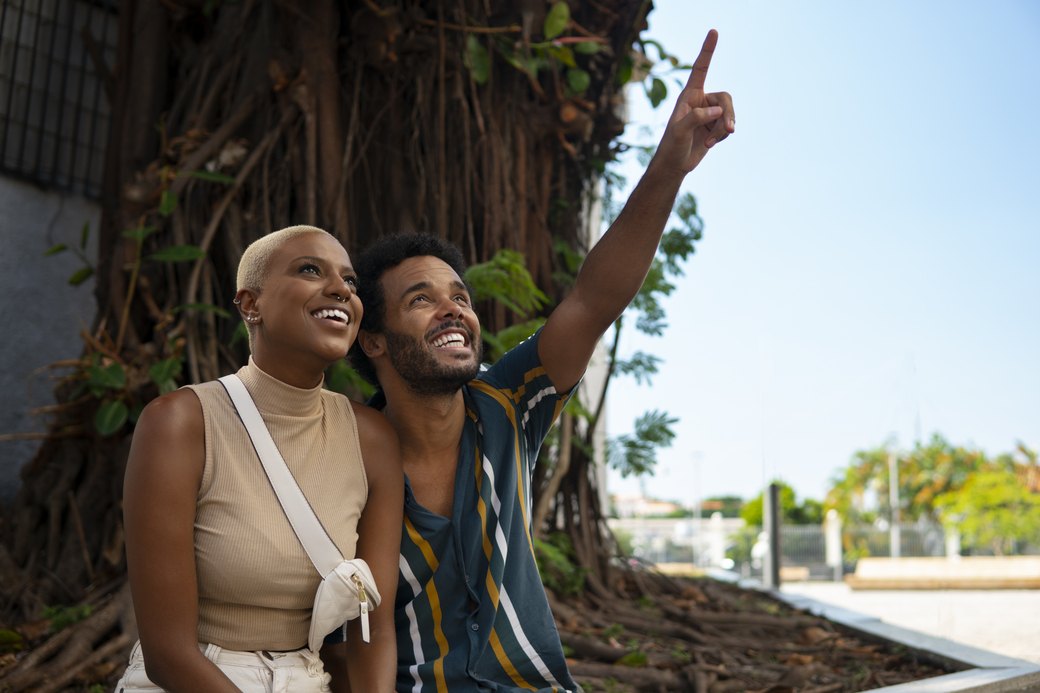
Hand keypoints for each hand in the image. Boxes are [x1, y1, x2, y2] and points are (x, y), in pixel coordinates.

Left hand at [650, 29, 734, 176]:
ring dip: (723, 129)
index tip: (713, 31)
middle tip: (727, 130)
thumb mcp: (679, 131)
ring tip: (711, 141)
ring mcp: (709, 113)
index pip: (700, 69)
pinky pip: (728, 125)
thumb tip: (717, 111)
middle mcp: (701, 100)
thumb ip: (697, 117)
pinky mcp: (715, 126)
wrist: (674, 165)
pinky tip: (710, 144)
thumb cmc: (671, 146)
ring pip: (729, 113)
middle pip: (725, 98)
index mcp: (689, 95)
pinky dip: (722, 136)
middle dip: (728, 114)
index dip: (707, 50)